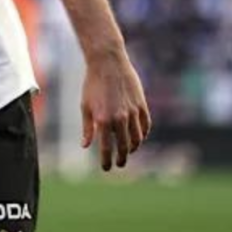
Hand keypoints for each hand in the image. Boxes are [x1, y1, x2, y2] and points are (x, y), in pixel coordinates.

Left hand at [80, 48, 150, 170]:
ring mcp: (132, 112)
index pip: (107, 148)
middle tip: (119, 164)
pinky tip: (138, 137)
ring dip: (132, 148)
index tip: (107, 168)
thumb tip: (85, 146)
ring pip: (137, 138)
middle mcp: (119, 118)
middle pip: (124, 147)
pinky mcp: (142, 105)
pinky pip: (145, 126)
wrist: (107, 62)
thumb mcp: (85, 106)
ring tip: (127, 151)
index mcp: (103, 120)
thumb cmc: (92, 84)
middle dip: (121, 158)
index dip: (107, 161)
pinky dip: (143, 134)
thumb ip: (87, 128)